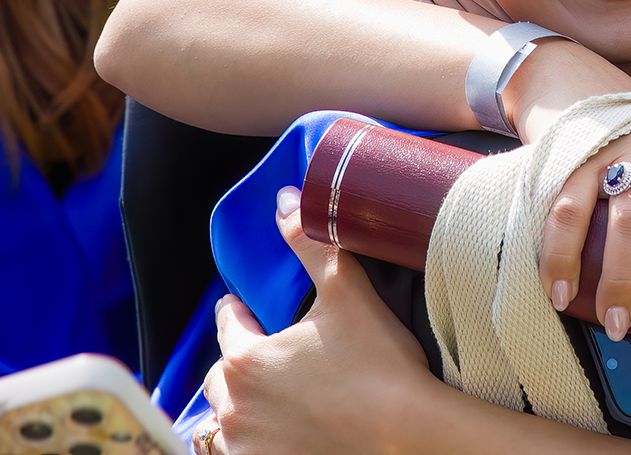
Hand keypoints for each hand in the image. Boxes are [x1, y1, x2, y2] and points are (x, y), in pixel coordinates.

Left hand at [201, 187, 433, 453]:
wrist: (408, 437)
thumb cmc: (379, 367)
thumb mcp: (346, 292)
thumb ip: (310, 243)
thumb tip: (285, 201)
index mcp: (247, 360)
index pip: (229, 325)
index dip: (238, 312)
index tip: (242, 308)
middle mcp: (236, 408)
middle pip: (221, 377)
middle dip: (237, 364)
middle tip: (263, 356)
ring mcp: (247, 448)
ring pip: (225, 423)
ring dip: (240, 409)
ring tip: (264, 401)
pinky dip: (250, 443)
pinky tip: (272, 436)